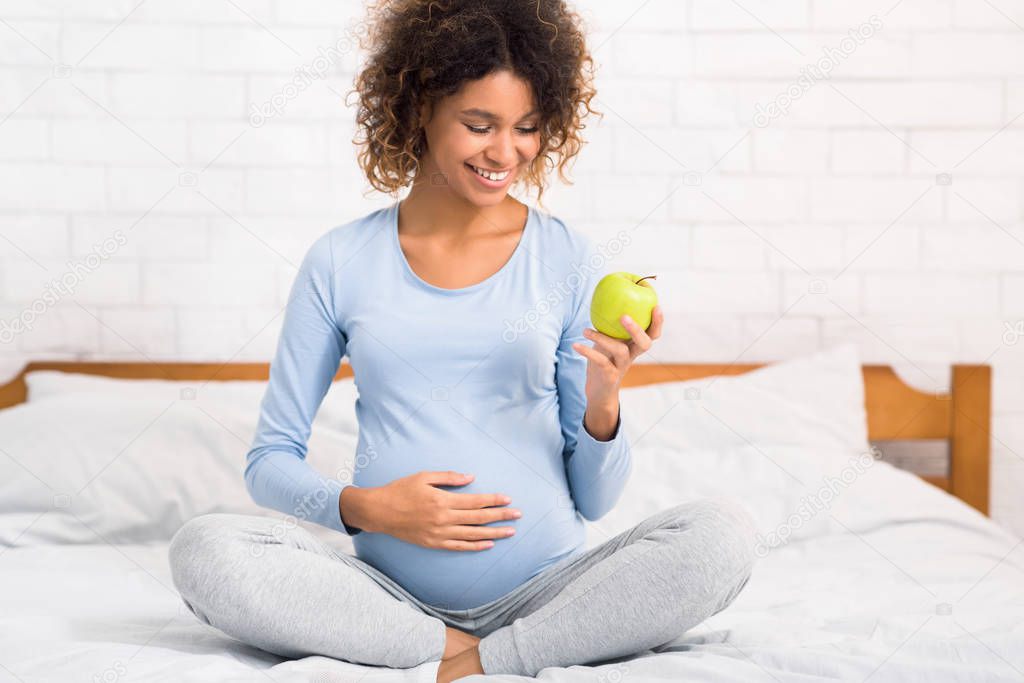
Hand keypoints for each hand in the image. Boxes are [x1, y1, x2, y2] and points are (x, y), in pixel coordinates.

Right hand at [350, 471, 520, 550]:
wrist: (379, 512)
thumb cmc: (401, 490)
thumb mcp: (424, 476)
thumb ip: (449, 477)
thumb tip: (471, 478)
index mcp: (442, 500)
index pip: (475, 501)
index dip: (493, 500)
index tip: (508, 499)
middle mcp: (443, 519)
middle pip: (478, 518)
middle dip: (500, 516)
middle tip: (518, 515)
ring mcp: (439, 533)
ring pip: (472, 535)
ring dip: (493, 533)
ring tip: (510, 532)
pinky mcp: (433, 543)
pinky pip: (458, 547)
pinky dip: (475, 546)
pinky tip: (488, 544)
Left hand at [572, 305, 663, 406]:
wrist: (600, 392)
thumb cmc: (604, 361)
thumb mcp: (609, 342)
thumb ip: (610, 327)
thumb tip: (602, 300)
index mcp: (634, 345)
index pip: (652, 334)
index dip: (658, 322)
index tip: (656, 306)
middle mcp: (632, 355)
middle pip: (644, 343)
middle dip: (637, 329)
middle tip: (624, 317)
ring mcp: (622, 367)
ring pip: (620, 351)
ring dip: (602, 338)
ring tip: (585, 330)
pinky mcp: (610, 376)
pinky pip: (601, 362)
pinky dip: (587, 352)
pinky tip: (576, 345)